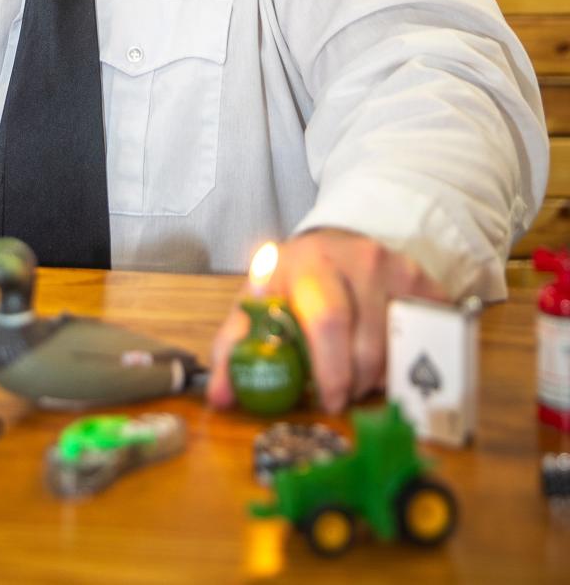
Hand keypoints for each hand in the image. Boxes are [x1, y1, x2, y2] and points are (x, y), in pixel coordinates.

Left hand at [206, 228, 445, 412]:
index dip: (330, 371)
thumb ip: (234, 348)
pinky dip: (405, 363)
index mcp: (307, 263)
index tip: (327, 400)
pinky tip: (384, 360)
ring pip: (396, 349)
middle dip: (354, 383)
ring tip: (356, 376)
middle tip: (341, 397)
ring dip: (378, 378)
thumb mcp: (258, 304)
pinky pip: (425, 342)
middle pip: (367, 344)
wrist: (335, 245)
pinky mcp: (423, 283)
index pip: (327, 321)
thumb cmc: (293, 283)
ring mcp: (395, 268)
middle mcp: (356, 259)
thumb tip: (219, 398)